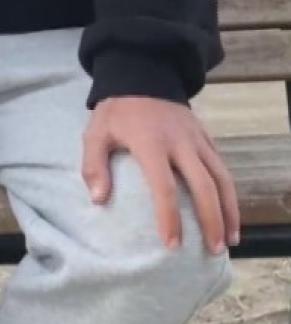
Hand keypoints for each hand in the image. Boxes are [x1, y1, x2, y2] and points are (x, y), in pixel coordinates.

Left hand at [82, 97, 239, 253]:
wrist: (143, 74)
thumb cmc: (117, 110)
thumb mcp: (96, 133)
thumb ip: (94, 166)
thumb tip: (98, 200)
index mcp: (151, 144)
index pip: (165, 187)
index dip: (169, 217)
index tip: (172, 245)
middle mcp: (180, 143)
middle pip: (204, 186)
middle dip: (212, 220)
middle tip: (215, 250)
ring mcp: (197, 139)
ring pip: (222, 178)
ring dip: (229, 209)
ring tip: (231, 239)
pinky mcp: (206, 136)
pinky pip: (222, 167)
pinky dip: (229, 192)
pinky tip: (229, 213)